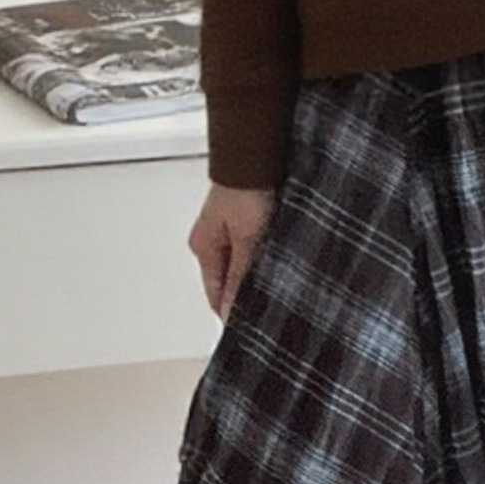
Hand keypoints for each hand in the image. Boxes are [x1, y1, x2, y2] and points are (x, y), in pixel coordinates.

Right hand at [188, 182, 278, 320]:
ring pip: (243, 269)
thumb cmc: (247, 187)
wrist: (257, 152)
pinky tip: (280, 265)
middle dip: (248, 297)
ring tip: (279, 289)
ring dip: (258, 277)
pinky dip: (264, 260)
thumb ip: (240, 276)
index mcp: (204, 248)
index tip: (251, 330)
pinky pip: (253, 252)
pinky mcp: (244, 223)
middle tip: (271, 312)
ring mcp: (228, 233)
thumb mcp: (246, 239)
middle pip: (229, 284)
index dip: (233, 314)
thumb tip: (232, 312)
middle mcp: (212, 242)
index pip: (216, 296)